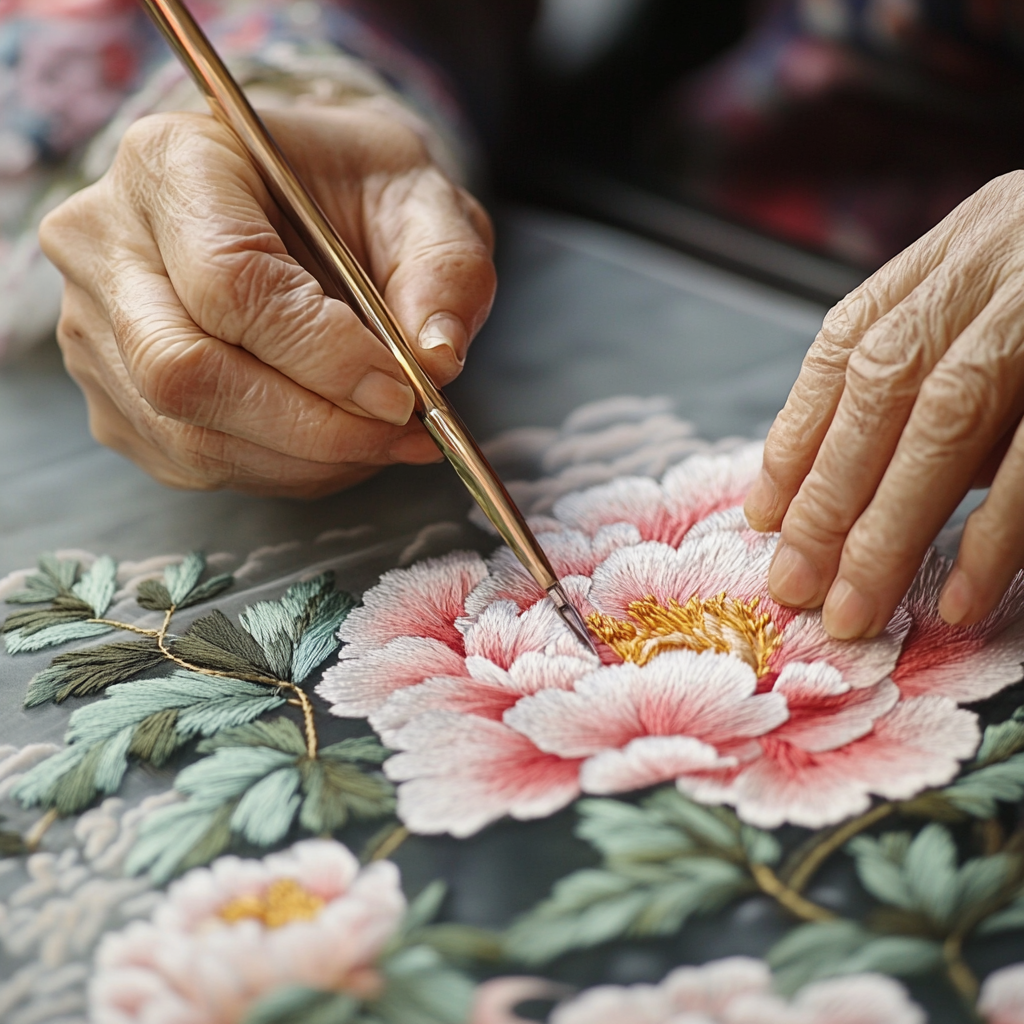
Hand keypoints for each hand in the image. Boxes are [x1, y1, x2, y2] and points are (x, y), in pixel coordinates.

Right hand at [39, 102, 494, 496]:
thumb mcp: (421, 197)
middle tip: (402, 430)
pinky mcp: (113, 396)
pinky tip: (336, 444)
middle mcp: (105, 244)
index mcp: (172, 163)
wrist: (304, 204)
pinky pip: (194, 463)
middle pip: (183, 371)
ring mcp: (93, 327)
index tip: (403, 392)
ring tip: (386, 440)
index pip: (229, 282)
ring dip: (307, 460)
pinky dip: (283, 470)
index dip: (324, 356)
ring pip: (188, 434)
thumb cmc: (355, 192)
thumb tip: (436, 362)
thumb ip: (443, 270)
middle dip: (312, 426)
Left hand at [744, 171, 1023, 636]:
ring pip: (948, 417)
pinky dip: (1001, 529)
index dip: (800, 430)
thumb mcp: (1014, 295)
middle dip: (830, 498)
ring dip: (891, 527)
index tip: (767, 514)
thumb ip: (951, 365)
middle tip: (794, 589)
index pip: (849, 343)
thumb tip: (862, 483)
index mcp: (969, 239)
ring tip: (856, 610)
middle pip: (884, 387)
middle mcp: (1005, 253)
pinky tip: (966, 595)